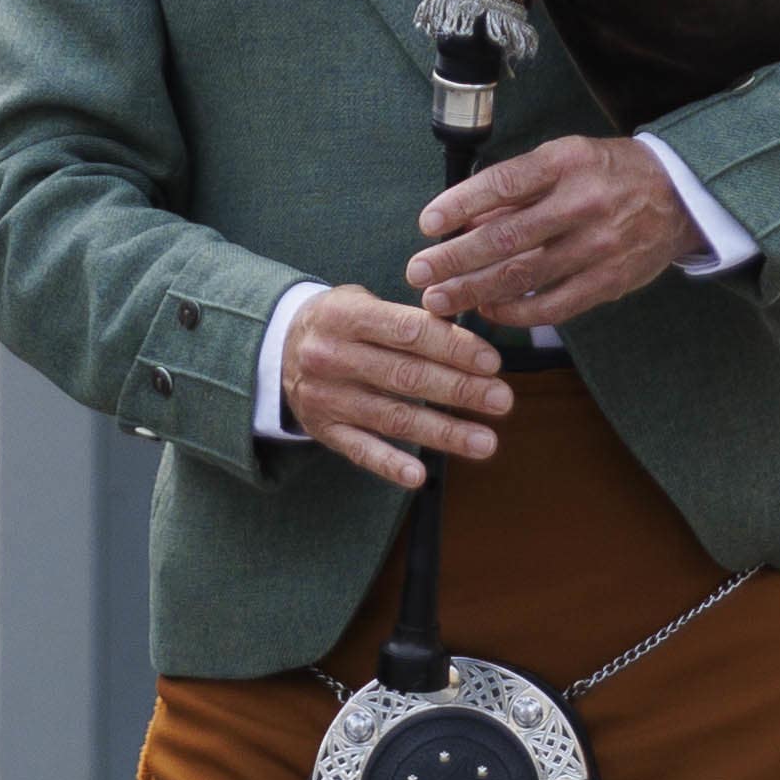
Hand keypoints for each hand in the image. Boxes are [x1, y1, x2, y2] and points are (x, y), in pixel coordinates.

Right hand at [282, 290, 509, 489]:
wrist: (276, 346)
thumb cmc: (344, 322)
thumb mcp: (365, 303)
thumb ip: (413, 318)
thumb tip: (474, 339)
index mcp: (346, 316)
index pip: (408, 332)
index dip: (453, 347)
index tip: (492, 362)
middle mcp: (331, 356)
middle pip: (405, 377)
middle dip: (459, 390)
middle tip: (502, 400)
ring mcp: (326, 396)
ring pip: (392, 417)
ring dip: (443, 432)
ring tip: (487, 442)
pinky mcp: (322, 429)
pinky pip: (359, 450)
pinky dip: (389, 464)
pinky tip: (419, 476)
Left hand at [412, 135, 696, 337]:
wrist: (681, 197)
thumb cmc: (608, 174)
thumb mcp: (564, 160)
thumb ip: (516, 190)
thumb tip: (461, 221)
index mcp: (567, 164)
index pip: (505, 184)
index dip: (460, 205)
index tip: (427, 224)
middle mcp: (584, 204)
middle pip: (508, 237)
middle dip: (455, 258)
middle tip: (418, 272)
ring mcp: (600, 246)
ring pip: (525, 276)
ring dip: (474, 291)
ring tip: (439, 300)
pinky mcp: (611, 281)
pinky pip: (555, 306)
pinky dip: (516, 313)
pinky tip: (489, 311)